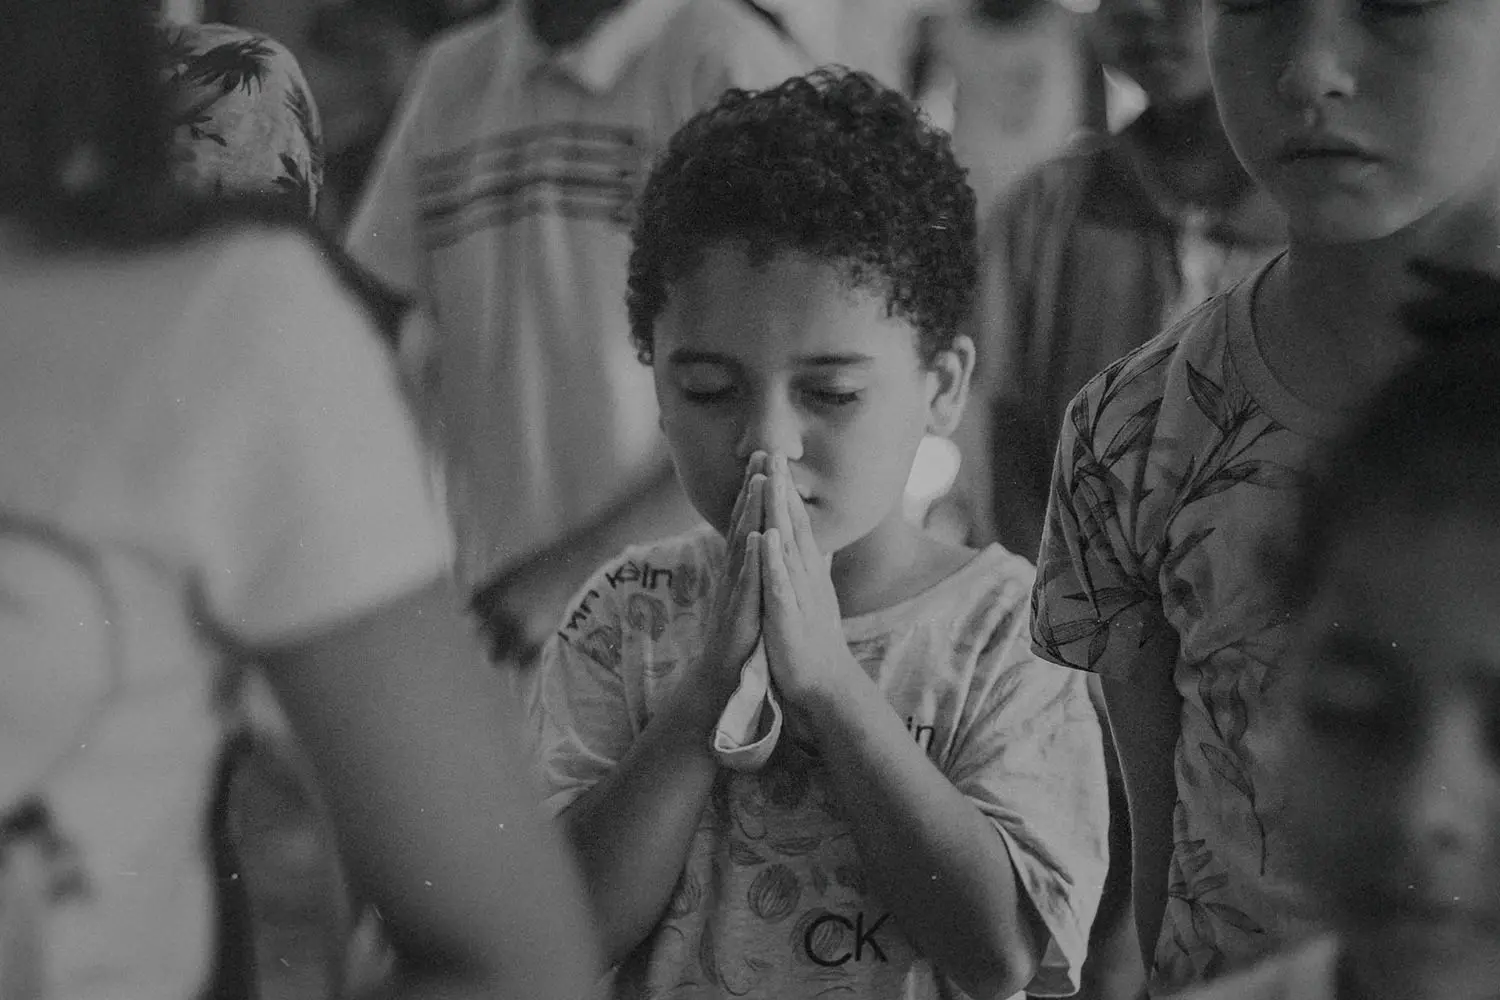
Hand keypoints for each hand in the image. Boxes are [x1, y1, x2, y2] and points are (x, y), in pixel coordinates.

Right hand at [686, 453, 767, 713]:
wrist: (725, 680)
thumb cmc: (741, 639)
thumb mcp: (752, 596)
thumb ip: (755, 570)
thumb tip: (763, 545)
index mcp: (742, 570)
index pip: (749, 523)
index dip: (755, 492)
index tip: (765, 460)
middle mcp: (735, 575)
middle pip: (743, 524)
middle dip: (751, 489)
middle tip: (760, 452)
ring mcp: (735, 593)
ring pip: (743, 546)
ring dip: (749, 514)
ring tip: (758, 482)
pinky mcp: (740, 614)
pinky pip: (746, 583)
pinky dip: (752, 560)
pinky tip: (758, 538)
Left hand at [759, 453, 863, 715]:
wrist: (824, 683)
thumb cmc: (811, 640)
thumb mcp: (806, 594)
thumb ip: (803, 567)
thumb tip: (798, 543)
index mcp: (805, 571)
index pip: (796, 523)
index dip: (785, 491)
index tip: (775, 459)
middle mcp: (804, 576)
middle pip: (794, 525)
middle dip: (782, 489)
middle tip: (774, 452)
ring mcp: (798, 594)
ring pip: (788, 547)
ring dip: (779, 514)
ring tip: (770, 482)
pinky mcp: (787, 617)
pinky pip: (780, 585)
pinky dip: (774, 561)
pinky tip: (767, 538)